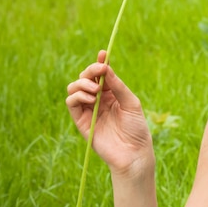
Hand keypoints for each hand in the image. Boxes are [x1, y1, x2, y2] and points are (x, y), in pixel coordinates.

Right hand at [66, 50, 153, 177]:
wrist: (133, 152)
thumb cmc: (136, 128)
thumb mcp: (131, 102)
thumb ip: (117, 86)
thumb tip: (106, 67)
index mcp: (112, 93)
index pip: (102, 75)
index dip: (100, 63)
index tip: (103, 54)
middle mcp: (98, 99)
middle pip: (86, 78)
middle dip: (91, 71)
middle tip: (100, 72)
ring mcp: (88, 110)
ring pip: (74, 88)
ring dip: (82, 83)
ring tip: (95, 90)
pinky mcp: (80, 121)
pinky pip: (71, 103)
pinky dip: (77, 96)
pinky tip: (91, 99)